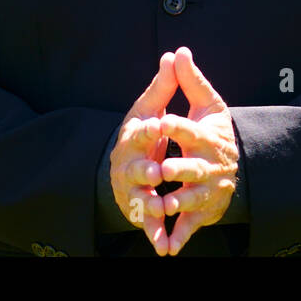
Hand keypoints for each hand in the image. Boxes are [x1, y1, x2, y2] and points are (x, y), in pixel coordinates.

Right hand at [109, 52, 177, 255]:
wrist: (125, 166)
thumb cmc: (142, 135)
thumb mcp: (150, 108)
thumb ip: (164, 86)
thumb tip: (175, 53)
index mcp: (135, 137)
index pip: (139, 131)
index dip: (148, 129)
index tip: (158, 125)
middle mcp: (130, 164)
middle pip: (136, 167)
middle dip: (146, 169)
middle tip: (157, 171)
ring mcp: (133, 189)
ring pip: (141, 197)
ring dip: (149, 204)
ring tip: (160, 207)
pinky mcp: (140, 211)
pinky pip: (148, 224)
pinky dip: (156, 236)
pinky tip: (166, 248)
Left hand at [156, 46, 238, 255]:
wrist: (235, 169)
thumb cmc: (215, 132)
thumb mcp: (207, 105)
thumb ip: (190, 81)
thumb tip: (178, 51)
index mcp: (205, 138)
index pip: (190, 130)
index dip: (177, 126)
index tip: (162, 121)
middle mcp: (207, 165)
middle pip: (193, 168)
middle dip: (180, 169)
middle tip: (163, 169)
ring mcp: (205, 191)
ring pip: (191, 198)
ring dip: (179, 203)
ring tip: (164, 205)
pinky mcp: (202, 212)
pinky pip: (189, 226)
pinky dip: (179, 237)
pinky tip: (166, 247)